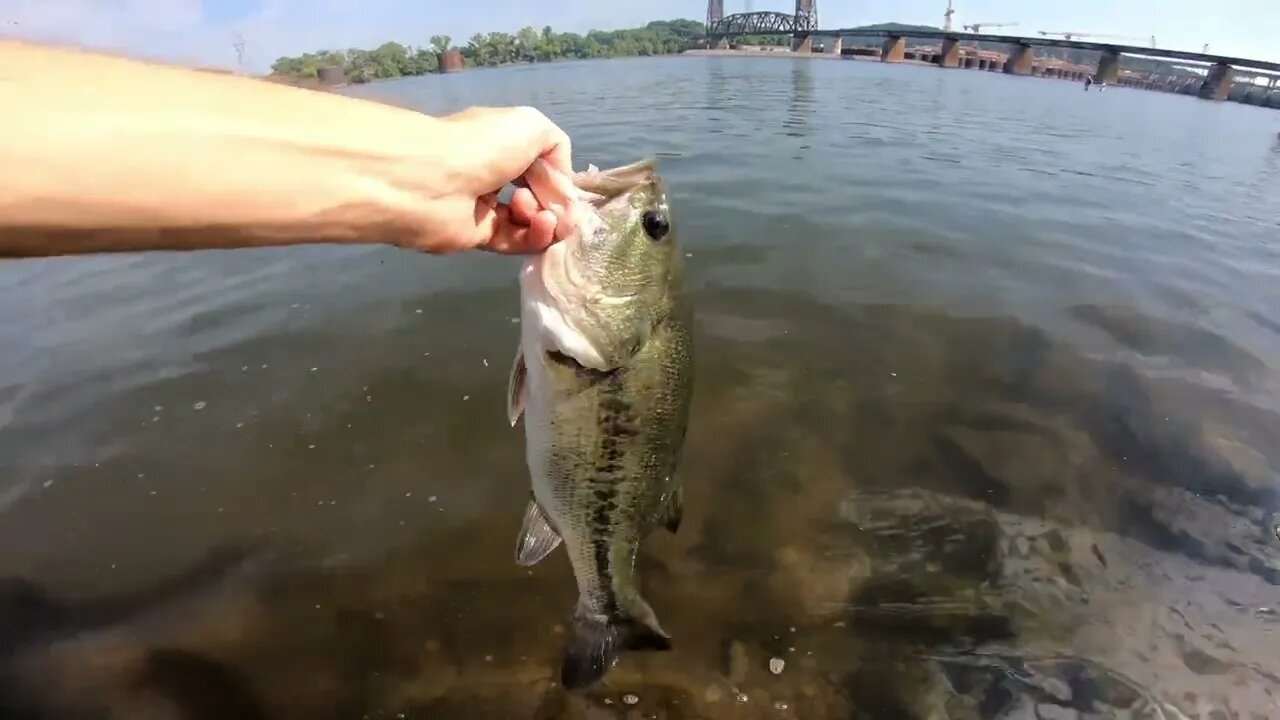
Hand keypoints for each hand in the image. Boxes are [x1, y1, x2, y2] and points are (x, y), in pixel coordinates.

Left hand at [411, 106, 576, 254]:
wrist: (433, 181)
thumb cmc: (483, 145)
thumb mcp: (534, 127)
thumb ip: (558, 147)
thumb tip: (560, 184)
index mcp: (501, 142)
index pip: (540, 163)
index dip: (558, 178)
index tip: (570, 190)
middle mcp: (492, 172)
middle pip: (537, 194)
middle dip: (557, 202)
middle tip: (564, 210)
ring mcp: (483, 206)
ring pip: (528, 220)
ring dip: (548, 221)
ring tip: (550, 218)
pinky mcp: (476, 236)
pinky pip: (514, 241)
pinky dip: (534, 237)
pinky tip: (543, 228)